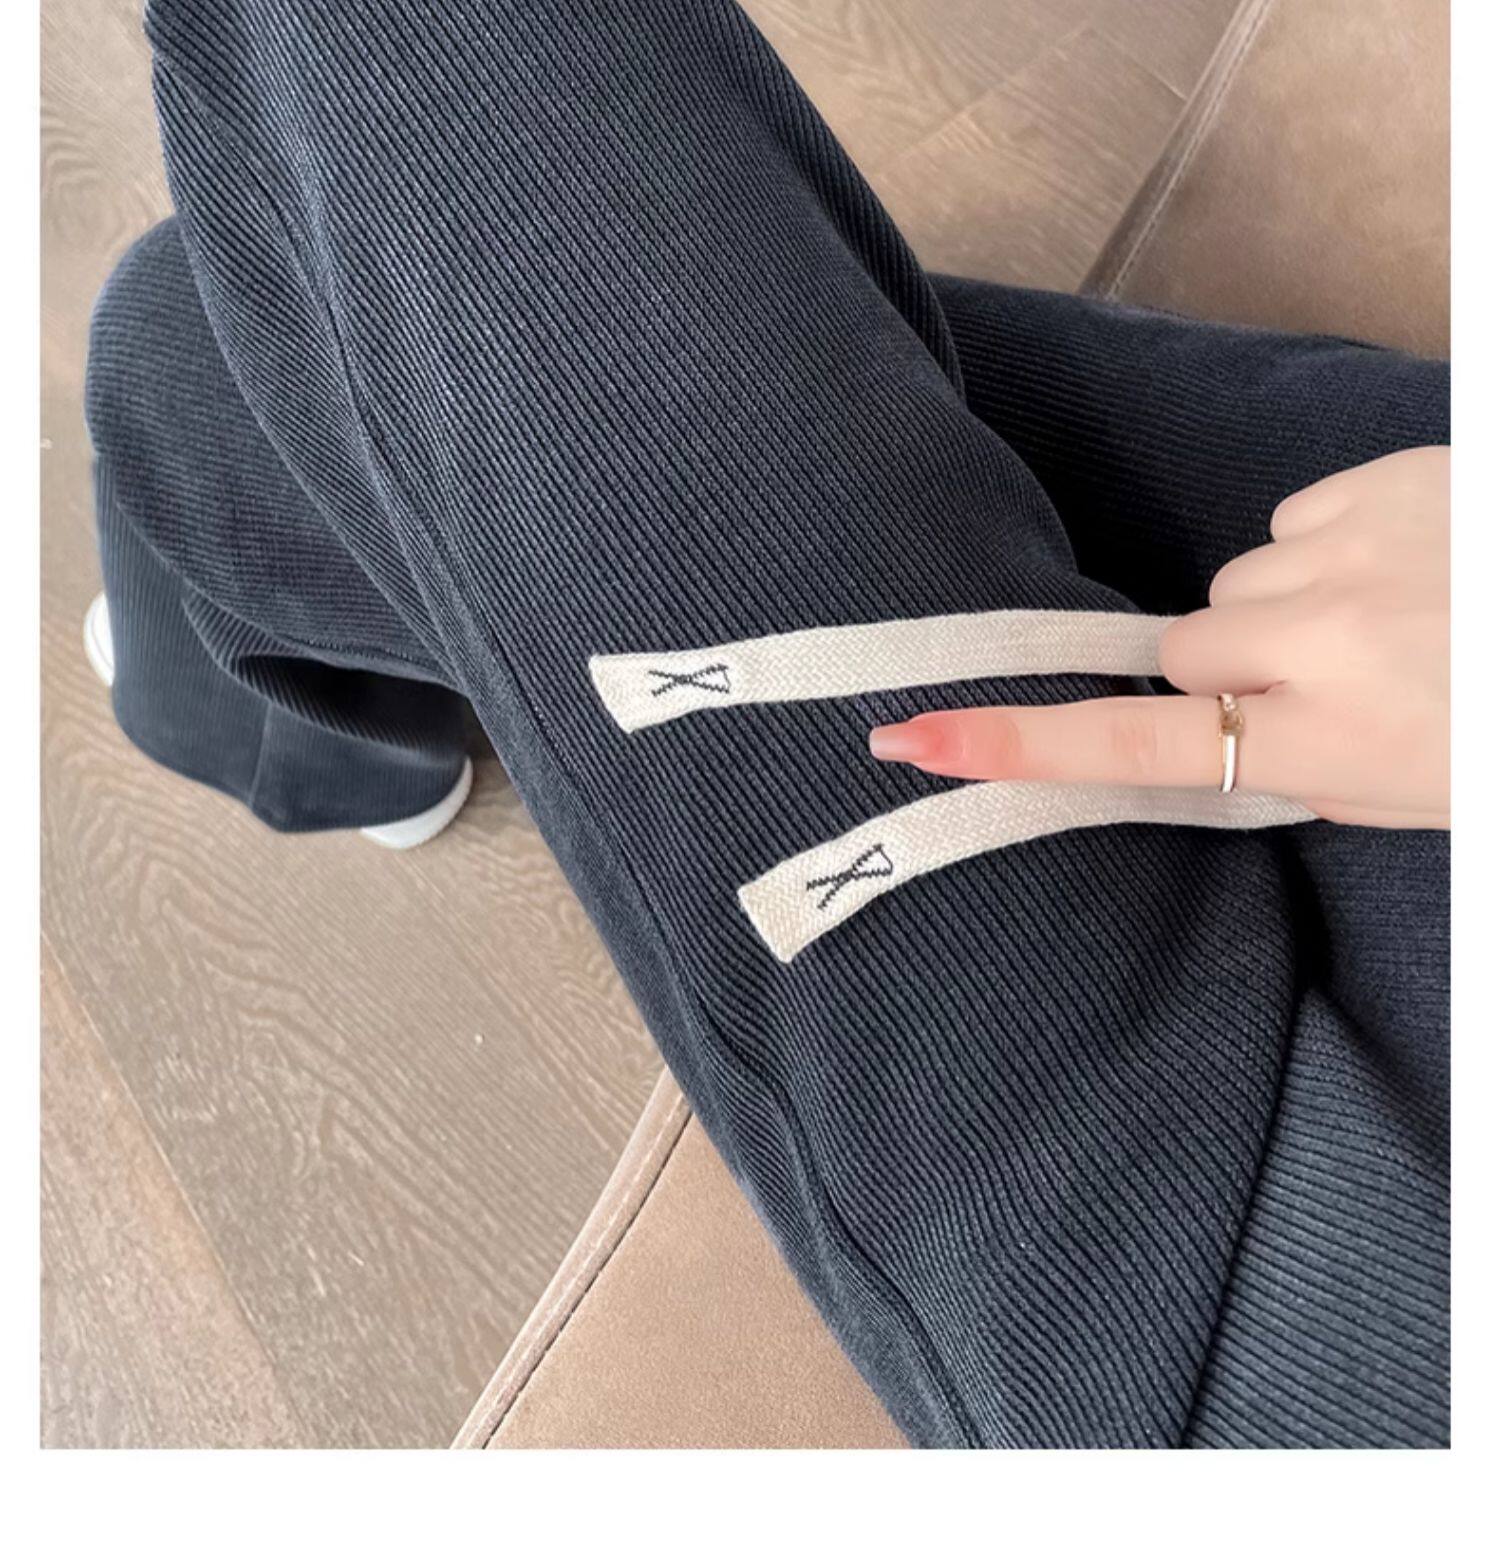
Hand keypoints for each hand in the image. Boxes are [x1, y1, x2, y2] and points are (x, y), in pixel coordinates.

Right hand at [869, 447, 1449, 828]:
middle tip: (1309, 685)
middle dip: (1222, 670)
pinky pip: (1290, 525)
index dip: (1018, 746)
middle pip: (1181, 650)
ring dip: (1280, 610)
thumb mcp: (1424, 800)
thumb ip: (1312, 775)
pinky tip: (1403, 565)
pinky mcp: (1374, 481)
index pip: (1136, 750)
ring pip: (1234, 588)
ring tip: (1388, 617)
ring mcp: (1348, 550)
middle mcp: (1324, 641)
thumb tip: (1242, 736)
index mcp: (1338, 742)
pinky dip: (1326, 549)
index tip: (915, 735)